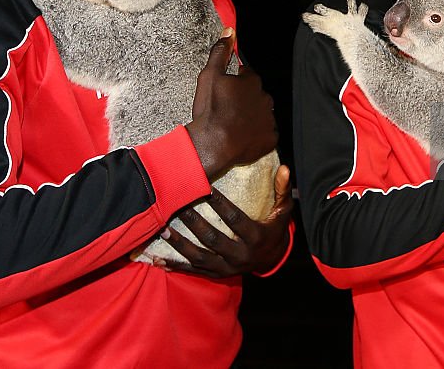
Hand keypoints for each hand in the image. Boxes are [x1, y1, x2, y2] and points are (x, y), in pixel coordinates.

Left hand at [159, 165, 293, 277]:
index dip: (220, 204)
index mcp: (256, 238)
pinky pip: (194, 271)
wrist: (272, 259)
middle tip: (176, 205)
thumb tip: (285, 168)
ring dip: (180, 244)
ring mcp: (228, 268)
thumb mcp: (283, 210)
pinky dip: (176, 266)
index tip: (204, 187)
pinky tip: (158, 259)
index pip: (235, 219)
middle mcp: (241, 256)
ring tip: (163, 229)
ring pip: (200, 257)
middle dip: (193, 221)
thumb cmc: (274, 228)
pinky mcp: (218, 275)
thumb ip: (283, 189)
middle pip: (213, 238)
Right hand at [186, 28, 277, 180]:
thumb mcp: (209, 76)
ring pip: (262, 113)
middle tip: (228, 109)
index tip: (226, 92)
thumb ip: (220, 52)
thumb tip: (229, 32)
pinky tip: (243, 136)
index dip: (236, 84)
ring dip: (252, 116)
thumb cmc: (211, 111)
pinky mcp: (271, 138)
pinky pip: (266, 133)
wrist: (213, 144)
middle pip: (256, 95)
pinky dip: (257, 134)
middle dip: (245, 100)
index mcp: (252, 81)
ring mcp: (269, 119)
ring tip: (234, 124)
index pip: (247, 76)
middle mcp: (265, 98)